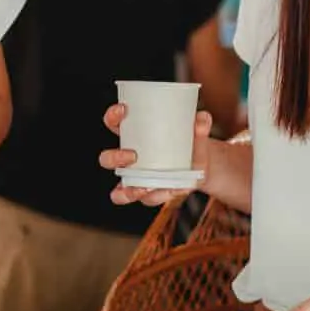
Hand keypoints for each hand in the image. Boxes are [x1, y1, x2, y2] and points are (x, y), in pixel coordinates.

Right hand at [97, 103, 213, 206]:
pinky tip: (172, 191)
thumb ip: (200, 125)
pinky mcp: (149, 195)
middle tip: (133, 155)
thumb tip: (202, 118)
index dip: (112, 117)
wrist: (199, 167)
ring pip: (118, 191)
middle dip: (115, 158)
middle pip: (106, 160)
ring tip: (147, 186)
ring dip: (129, 190)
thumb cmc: (187, 143)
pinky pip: (146, 200)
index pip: (113, 124)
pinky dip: (158, 197)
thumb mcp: (195, 133)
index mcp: (133, 136)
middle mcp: (128, 160)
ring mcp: (136, 181)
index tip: (123, 110)